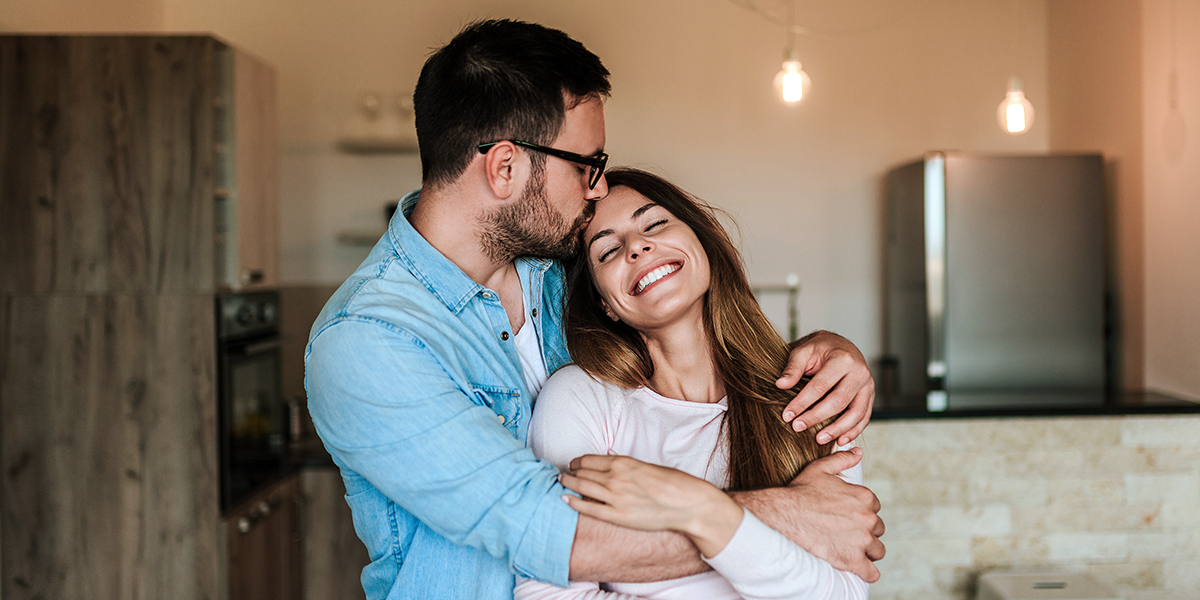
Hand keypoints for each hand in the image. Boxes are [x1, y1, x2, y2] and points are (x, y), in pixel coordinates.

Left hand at [562, 455, 743, 557]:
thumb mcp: (646, 467)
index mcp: (623, 462)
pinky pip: (588, 508)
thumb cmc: (672, 484)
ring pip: (581, 487)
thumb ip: (627, 468)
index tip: (574, 464)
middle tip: (563, 474)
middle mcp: (615, 477)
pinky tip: (564, 499)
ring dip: (568, 484)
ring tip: (562, 483)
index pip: (589, 459)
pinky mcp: (617, 516)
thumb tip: (612, 471)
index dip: (577, 462)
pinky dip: (574, 502)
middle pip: (582, 472)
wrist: (687, 504)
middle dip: (570, 472)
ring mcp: (615, 497)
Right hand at [732, 448, 884, 581]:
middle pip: (878, 529)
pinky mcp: (852, 561)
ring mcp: (862, 541)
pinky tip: (857, 568)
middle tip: (847, 534)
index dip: (862, 512)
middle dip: (866, 532)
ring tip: (852, 551)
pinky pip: (871, 572)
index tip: (849, 517)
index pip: (875, 508)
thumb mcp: (820, 469)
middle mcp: (868, 519)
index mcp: (864, 497)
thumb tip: (857, 452)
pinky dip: (866, 572)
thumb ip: (842, 459)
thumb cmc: (799, 492)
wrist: (783, 515)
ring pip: (878, 550)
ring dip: (868, 552)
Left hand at [778, 330, 874, 444]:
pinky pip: (865, 417)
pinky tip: (840, 440)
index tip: (787, 416)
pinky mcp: (870, 396)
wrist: (841, 345)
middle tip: (798, 428)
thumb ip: (793, 367)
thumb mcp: (804, 351)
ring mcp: (868, 385)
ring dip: (837, 429)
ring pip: (856, 413)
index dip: (802, 402)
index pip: (820, 386)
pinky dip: (854, 431)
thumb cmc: (820, 349)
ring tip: (819, 439)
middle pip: (838, 401)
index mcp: (842, 359)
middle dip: (817, 417)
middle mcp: (859, 372)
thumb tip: (781, 384)